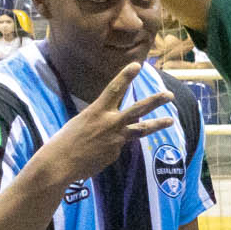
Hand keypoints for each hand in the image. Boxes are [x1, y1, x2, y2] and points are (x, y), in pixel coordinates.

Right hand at [39, 77, 175, 188]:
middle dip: (155, 101)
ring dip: (157, 124)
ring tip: (171, 121)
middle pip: (138, 109)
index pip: (114, 89)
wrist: (60, 164)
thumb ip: (100, 121)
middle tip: (170, 95)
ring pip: (141, 130)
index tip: (137, 65)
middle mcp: (110, 123)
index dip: (125, 76)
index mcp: (96, 111)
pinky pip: (115, 147)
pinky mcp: (115, 153)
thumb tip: (115, 128)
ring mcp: (116, 139)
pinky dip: (107, 148)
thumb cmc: (64, 141)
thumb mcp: (81, 122)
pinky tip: (94, 154)